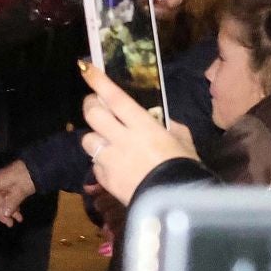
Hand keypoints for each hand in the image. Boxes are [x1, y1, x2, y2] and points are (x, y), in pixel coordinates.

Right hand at [0, 160, 35, 225]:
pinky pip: (8, 199)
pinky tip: (19, 216)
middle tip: (10, 224)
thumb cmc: (28, 176)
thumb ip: (12, 202)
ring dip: (8, 212)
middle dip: (0, 213)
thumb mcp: (21, 189)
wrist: (39, 166)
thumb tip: (4, 214)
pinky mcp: (11, 187)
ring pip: (2, 202)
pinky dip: (13, 207)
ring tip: (17, 221)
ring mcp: (4, 186)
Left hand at [78, 61, 198, 204]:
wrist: (174, 203)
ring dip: (94, 137)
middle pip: (92, 114)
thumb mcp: (182, 141)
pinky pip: (95, 163)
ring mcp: (110, 160)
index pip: (114, 98)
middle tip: (95, 105)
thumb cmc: (184, 167)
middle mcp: (122, 139)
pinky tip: (115, 165)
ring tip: (107, 141)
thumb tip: (161, 120)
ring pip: (87, 140)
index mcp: (143, 126)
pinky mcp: (104, 179)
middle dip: (90, 106)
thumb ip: (168, 126)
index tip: (85, 67)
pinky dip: (101, 161)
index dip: (98, 81)